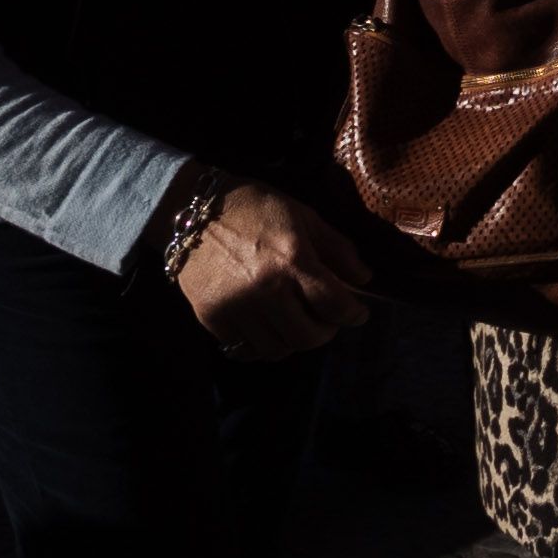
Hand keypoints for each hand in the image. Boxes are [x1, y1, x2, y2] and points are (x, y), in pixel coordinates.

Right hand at [173, 181, 374, 359]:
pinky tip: (269, 328)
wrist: (192, 211)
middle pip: (307, 336)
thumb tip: (364, 278)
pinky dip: (262, 344)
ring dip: (294, 340)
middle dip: (325, 332)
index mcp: (292, 260)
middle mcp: (265, 289)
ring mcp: (236, 307)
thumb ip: (337, 248)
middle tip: (327, 320)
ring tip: (297, 323)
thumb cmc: (255, 208)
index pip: (334, 305)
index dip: (354, 314)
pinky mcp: (211, 318)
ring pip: (277, 349)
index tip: (359, 314)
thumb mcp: (304, 216)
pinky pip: (245, 349)